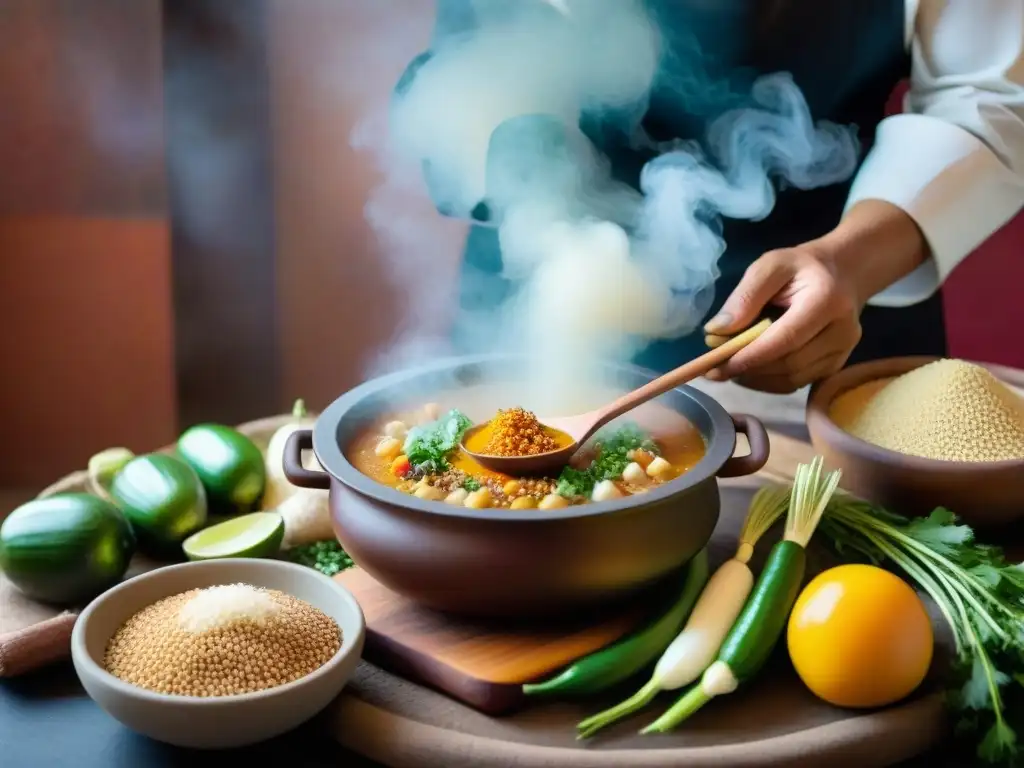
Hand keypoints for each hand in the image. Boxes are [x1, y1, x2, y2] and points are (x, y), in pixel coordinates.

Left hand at [702, 200, 928, 393]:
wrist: (843, 273)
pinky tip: (751, 370)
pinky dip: (770, 382)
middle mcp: (843, 331)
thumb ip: (744, 297)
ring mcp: (843, 352)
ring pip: (793, 379)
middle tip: (715, 368)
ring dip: (756, 379)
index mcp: (827, 300)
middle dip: (748, 370)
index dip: (750, 357)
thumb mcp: (770, 265)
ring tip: (730, 368)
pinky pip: (798, 383)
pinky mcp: (836, 365)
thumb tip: (717, 331)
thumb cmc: (801, 267)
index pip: (785, 339)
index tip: (715, 366)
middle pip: (789, 364)